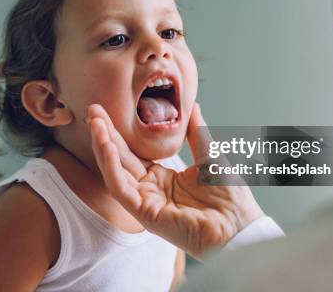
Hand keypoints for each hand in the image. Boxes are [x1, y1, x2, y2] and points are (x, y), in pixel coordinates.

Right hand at [86, 102, 264, 259]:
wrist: (240, 226)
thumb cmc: (230, 198)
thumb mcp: (210, 155)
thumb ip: (197, 132)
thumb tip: (192, 105)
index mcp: (163, 178)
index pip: (133, 153)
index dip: (120, 132)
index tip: (109, 111)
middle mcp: (150, 190)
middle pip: (120, 159)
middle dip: (105, 134)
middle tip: (93, 110)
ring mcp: (146, 202)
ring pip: (115, 172)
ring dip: (103, 147)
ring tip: (95, 123)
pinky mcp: (145, 213)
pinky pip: (121, 188)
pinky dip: (111, 167)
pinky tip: (107, 145)